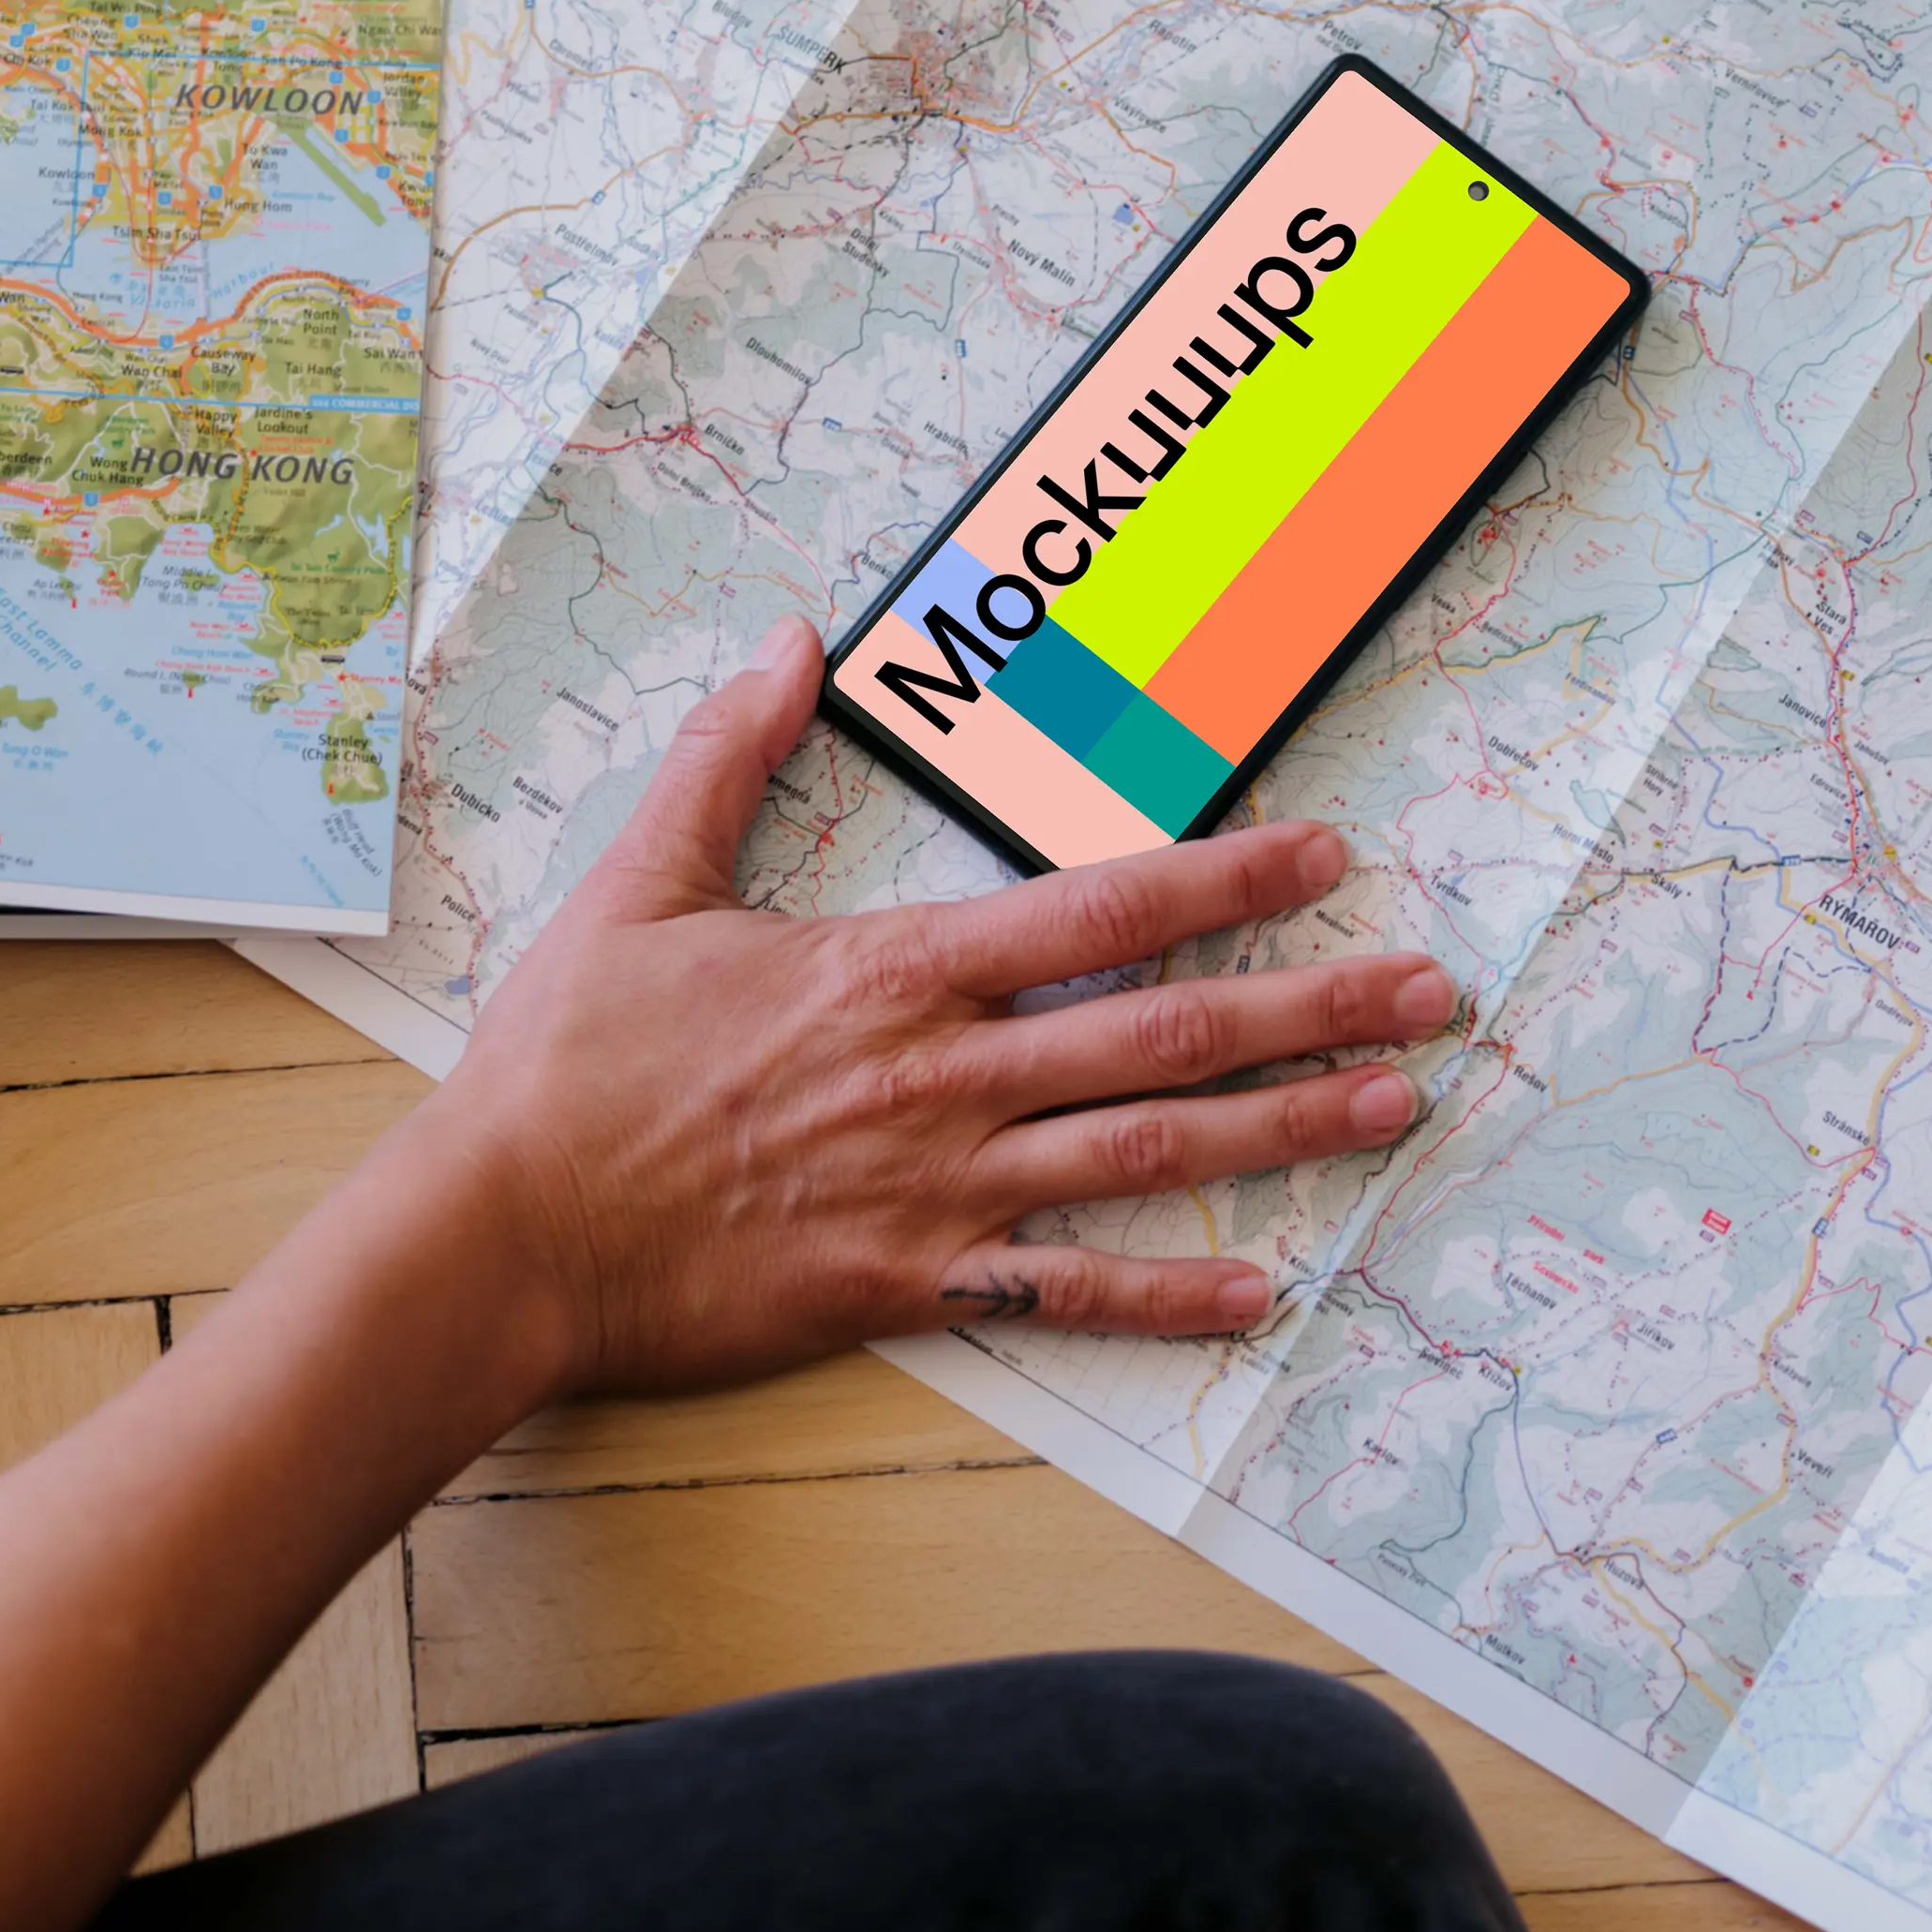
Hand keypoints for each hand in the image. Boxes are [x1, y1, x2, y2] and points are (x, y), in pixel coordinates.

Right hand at [417, 618, 1450, 1397]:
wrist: (502, 1231)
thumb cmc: (567, 1061)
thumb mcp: (642, 880)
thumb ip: (728, 756)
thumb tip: (789, 635)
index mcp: (895, 971)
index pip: (1101, 911)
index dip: (1228, 879)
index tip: (1328, 857)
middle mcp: (942, 1076)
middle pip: (1166, 1031)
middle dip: (1312, 1006)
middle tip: (1429, 991)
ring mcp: (935, 1188)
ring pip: (1145, 1153)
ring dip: (1283, 1130)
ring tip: (1394, 1107)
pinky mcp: (904, 1285)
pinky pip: (1064, 1297)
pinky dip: (1165, 1297)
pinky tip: (1260, 1291)